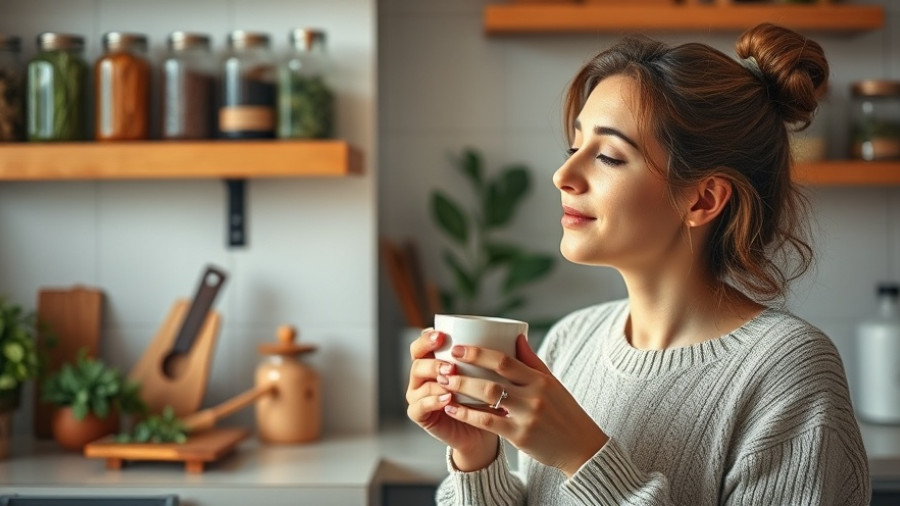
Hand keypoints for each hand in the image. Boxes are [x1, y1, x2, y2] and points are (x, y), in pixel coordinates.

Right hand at [406, 329, 499, 470]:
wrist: (483, 433)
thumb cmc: (488, 401)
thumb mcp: (495, 378)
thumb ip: (503, 360)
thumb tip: (519, 337)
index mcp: (436, 359)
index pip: (424, 343)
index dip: (429, 337)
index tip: (443, 335)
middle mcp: (423, 375)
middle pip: (417, 359)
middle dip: (433, 358)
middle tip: (451, 362)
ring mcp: (419, 395)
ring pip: (419, 381)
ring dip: (435, 377)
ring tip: (451, 377)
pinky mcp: (420, 415)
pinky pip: (420, 406)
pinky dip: (433, 401)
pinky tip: (448, 399)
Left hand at [438, 335, 608, 476]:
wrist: (581, 448)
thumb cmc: (564, 412)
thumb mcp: (552, 384)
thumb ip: (532, 361)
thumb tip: (517, 335)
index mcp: (540, 379)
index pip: (505, 360)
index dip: (479, 352)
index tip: (458, 348)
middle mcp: (534, 395)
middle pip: (493, 377)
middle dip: (464, 370)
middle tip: (442, 366)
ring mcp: (527, 416)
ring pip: (488, 398)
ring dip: (462, 388)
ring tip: (443, 383)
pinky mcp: (520, 436)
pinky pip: (488, 422)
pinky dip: (467, 414)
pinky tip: (452, 408)